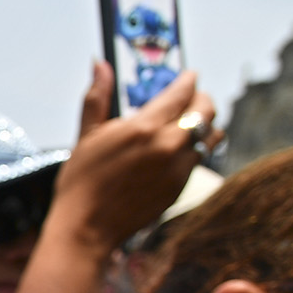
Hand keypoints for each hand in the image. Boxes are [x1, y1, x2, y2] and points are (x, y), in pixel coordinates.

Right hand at [48, 62, 218, 253]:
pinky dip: (196, 149)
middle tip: (189, 100)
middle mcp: (168, 144)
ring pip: (211, 134)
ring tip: (189, 125)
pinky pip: (201, 158)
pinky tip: (178, 150)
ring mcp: (179, 167)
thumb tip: (99, 64)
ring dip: (204, 125)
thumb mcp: (86, 135)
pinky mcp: (182, 185)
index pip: (182, 91)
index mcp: (144, 127)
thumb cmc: (80, 182)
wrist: (87, 228)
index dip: (188, 80)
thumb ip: (97, 97)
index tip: (188, 76)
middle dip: (200, 99)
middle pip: (206, 109)